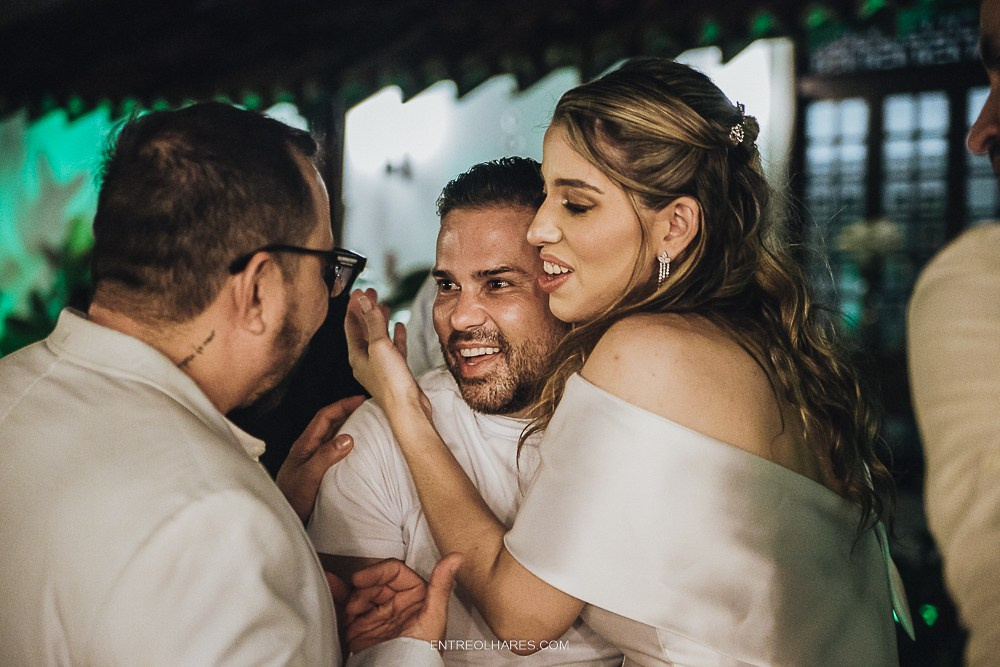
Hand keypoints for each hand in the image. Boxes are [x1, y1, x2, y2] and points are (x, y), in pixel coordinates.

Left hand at [275, 395, 365, 521]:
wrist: (281, 521)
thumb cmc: (291, 499)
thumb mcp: (308, 476)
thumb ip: (326, 456)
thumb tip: (348, 437)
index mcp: (304, 445)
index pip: (324, 417)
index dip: (342, 405)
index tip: (361, 400)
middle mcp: (308, 450)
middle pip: (329, 424)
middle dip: (347, 412)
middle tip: (368, 408)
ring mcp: (313, 461)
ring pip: (332, 437)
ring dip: (348, 427)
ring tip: (366, 425)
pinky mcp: (318, 472)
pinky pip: (335, 452)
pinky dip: (347, 445)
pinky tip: (358, 451)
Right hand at [344, 553, 462, 652]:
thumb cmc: (421, 653)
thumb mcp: (434, 618)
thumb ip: (441, 586)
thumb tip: (456, 557)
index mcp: (415, 596)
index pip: (394, 572)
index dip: (376, 572)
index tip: (360, 579)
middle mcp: (396, 603)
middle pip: (374, 582)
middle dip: (362, 590)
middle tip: (356, 604)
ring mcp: (377, 615)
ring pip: (359, 594)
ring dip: (348, 594)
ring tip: (346, 608)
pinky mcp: (361, 628)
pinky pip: (347, 608)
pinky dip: (337, 598)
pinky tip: (330, 586)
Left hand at [345, 289, 429, 416]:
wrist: (407, 409)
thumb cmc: (391, 382)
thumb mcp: (379, 346)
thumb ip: (372, 322)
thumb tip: (363, 300)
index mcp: (356, 355)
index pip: (351, 325)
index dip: (353, 307)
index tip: (359, 291)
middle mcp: (365, 361)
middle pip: (363, 330)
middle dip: (366, 311)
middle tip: (371, 293)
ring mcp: (380, 366)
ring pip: (378, 338)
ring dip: (380, 321)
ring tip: (384, 305)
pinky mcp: (396, 371)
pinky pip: (393, 349)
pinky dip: (395, 336)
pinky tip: (399, 327)